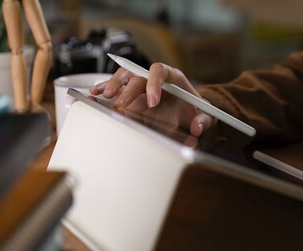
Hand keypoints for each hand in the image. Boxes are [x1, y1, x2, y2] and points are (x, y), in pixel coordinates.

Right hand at [89, 63, 215, 136]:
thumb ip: (205, 120)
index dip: (154, 83)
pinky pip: (118, 87)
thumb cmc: (196, 110)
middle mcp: (155, 79)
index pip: (160, 71)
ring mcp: (142, 85)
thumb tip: (197, 127)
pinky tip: (96, 92)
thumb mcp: (207, 115)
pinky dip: (106, 88)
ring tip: (105, 94)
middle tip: (123, 104)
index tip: (153, 101)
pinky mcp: (133, 94)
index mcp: (173, 77)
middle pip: (138, 75)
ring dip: (114, 84)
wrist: (191, 113)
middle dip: (129, 89)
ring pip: (125, 77)